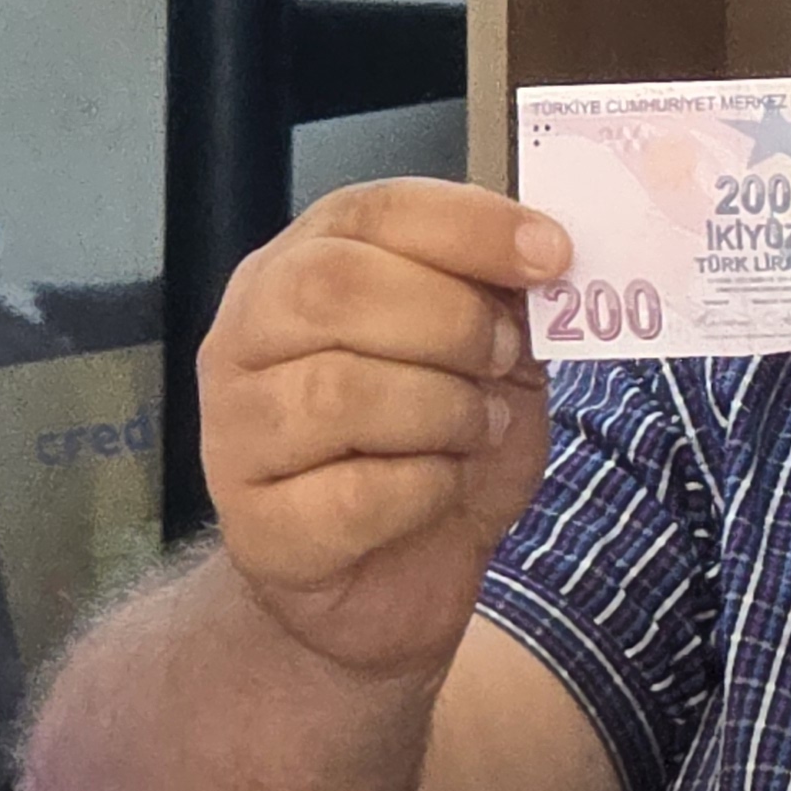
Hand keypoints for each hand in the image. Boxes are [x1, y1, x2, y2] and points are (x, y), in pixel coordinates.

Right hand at [198, 178, 569, 679]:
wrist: (394, 579)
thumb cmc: (433, 449)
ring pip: (341, 390)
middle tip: (503, 358)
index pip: (371, 212)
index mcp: (303, 270)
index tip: (553, 253)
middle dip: (450, 320)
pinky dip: (424, 489)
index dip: (469, 225)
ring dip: (444, 410)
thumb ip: (503, 297)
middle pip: (334, 288)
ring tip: (477, 430)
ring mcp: (237, 432)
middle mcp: (249, 338)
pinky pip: (353, 492)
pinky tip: (440, 489)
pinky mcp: (257, 525)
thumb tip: (546, 250)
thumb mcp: (488, 358)